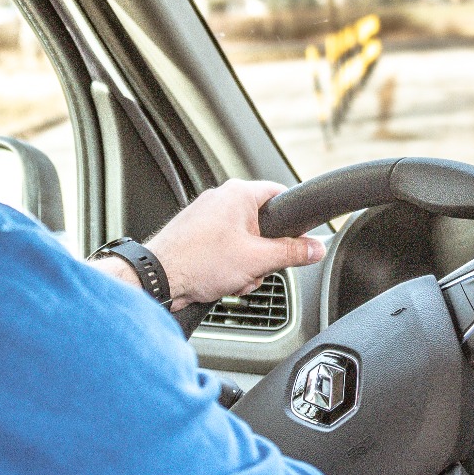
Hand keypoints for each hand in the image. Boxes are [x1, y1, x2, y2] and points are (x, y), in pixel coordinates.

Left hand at [145, 180, 323, 308]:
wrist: (157, 279)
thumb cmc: (197, 262)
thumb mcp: (257, 260)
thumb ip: (292, 253)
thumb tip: (316, 248)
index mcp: (238, 194)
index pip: (281, 195)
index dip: (293, 221)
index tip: (298, 240)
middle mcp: (221, 199)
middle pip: (263, 226)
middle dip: (263, 254)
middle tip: (254, 268)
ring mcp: (206, 217)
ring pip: (244, 242)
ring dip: (245, 266)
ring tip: (232, 277)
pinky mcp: (195, 235)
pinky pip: (225, 249)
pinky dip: (227, 266)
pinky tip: (219, 280)